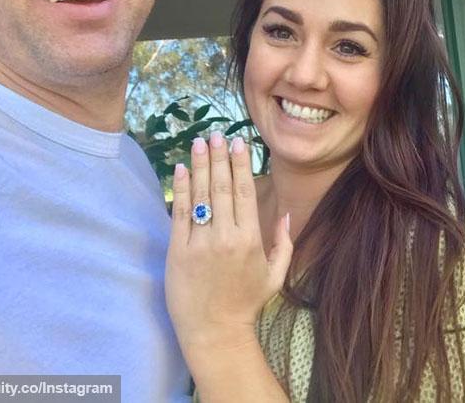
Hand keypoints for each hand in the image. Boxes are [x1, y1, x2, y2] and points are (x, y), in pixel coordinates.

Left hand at [166, 131, 292, 354]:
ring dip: (200, 165)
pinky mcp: (178, 250)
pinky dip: (180, 188)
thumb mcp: (274, 276)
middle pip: (222, 186)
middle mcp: (225, 236)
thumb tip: (286, 214)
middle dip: (219, 156)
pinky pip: (179, 212)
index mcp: (250, 239)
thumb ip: (284, 244)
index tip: (237, 142)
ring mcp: (200, 243)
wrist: (214, 331)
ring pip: (201, 194)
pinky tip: (181, 169)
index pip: (244, 191)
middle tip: (216, 133)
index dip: (240, 164)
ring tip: (198, 142)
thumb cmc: (246, 303)